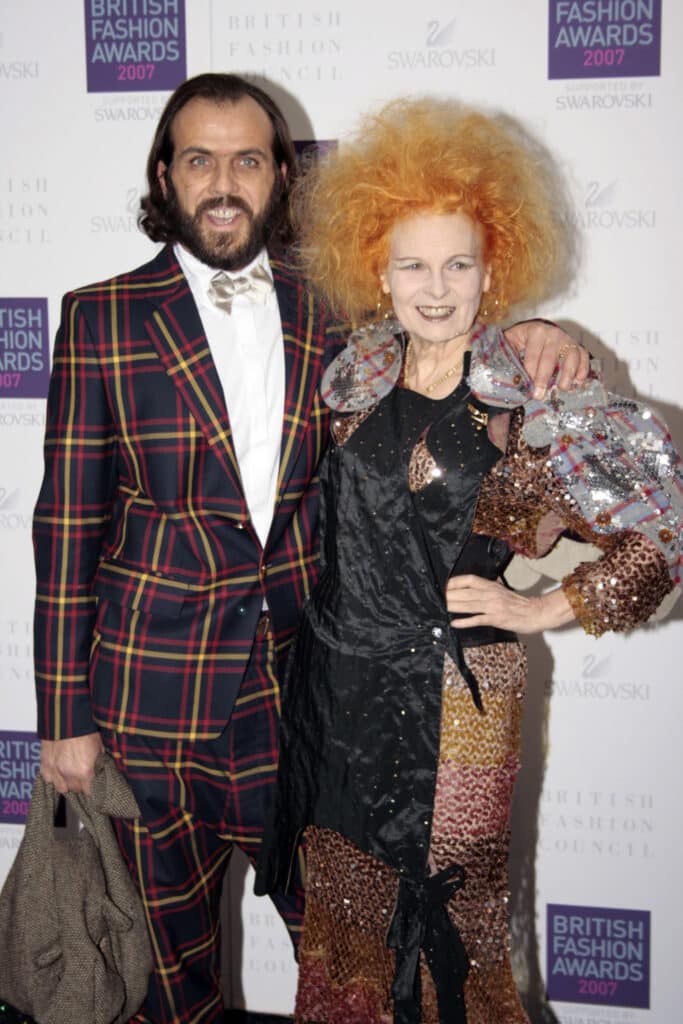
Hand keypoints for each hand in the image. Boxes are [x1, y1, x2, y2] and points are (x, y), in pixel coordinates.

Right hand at [40, 732, 103, 794]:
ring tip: (70, 774)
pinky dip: (53, 777)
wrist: (66, 719)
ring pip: (61, 788)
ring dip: (66, 783)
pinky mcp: (44, 765)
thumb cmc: (85, 730)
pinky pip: (48, 779)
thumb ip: (98, 763)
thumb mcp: (99, 746)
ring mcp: (55, 771)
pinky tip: (58, 770)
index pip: (90, 792)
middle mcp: (69, 775)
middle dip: (80, 785)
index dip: (92, 789)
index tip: (93, 785)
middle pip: (76, 790)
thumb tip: (101, 771)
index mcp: (85, 771)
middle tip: (83, 776)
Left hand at [446, 574, 574, 633]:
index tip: (443, 585)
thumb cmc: (520, 603)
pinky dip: (465, 621)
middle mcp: (491, 594)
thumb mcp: (503, 591)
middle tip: (435, 598)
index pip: (469, 580)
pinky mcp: (497, 618)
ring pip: (468, 605)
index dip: (454, 582)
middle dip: (448, 595)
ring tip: (440, 608)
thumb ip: (489, 589)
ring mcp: (493, 606)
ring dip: (453, 606)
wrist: (538, 612)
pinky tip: (455, 623)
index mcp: (492, 585)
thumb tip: (476, 588)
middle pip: (465, 593)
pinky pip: (478, 619)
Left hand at [504, 320, 588, 398]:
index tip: (527, 387)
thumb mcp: (510, 342)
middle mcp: (553, 333)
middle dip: (544, 378)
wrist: (537, 333)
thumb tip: (491, 371)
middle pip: (550, 358)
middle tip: (538, 395)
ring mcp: (567, 339)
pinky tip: (578, 382)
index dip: (529, 372)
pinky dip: (583, 369)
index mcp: (535, 331)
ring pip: (571, 356)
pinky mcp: (577, 347)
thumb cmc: (521, 342)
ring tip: (562, 388)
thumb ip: (504, 352)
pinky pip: (583, 357)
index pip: (532, 354)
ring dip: (567, 373)